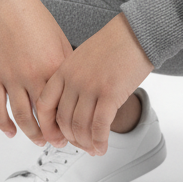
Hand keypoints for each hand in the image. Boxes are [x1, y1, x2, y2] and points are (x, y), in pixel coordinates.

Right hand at [0, 0, 73, 144]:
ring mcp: (11, 77)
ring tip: (38, 140)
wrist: (7, 4)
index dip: (70, 122)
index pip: (64, 104)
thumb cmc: (36, 21)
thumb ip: (67, 68)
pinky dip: (3, 124)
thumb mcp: (61, 43)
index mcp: (53, 66)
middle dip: (52, 135)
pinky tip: (11, 132)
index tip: (75, 130)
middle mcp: (32, 75)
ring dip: (31, 133)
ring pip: (21, 117)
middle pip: (44, 116)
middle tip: (57, 143)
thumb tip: (77, 91)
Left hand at [34, 12, 153, 156]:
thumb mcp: (83, 57)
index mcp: (64, 70)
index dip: (48, 127)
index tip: (55, 138)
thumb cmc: (115, 43)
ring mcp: (90, 87)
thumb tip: (74, 106)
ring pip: (80, 126)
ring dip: (85, 143)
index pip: (44, 105)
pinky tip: (102, 147)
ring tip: (92, 149)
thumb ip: (74, 78)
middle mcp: (73, 80)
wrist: (137, 32)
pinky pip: (99, 126)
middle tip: (79, 145)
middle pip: (62, 120)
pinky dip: (99, 141)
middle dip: (70, 139)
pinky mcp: (110, 94)